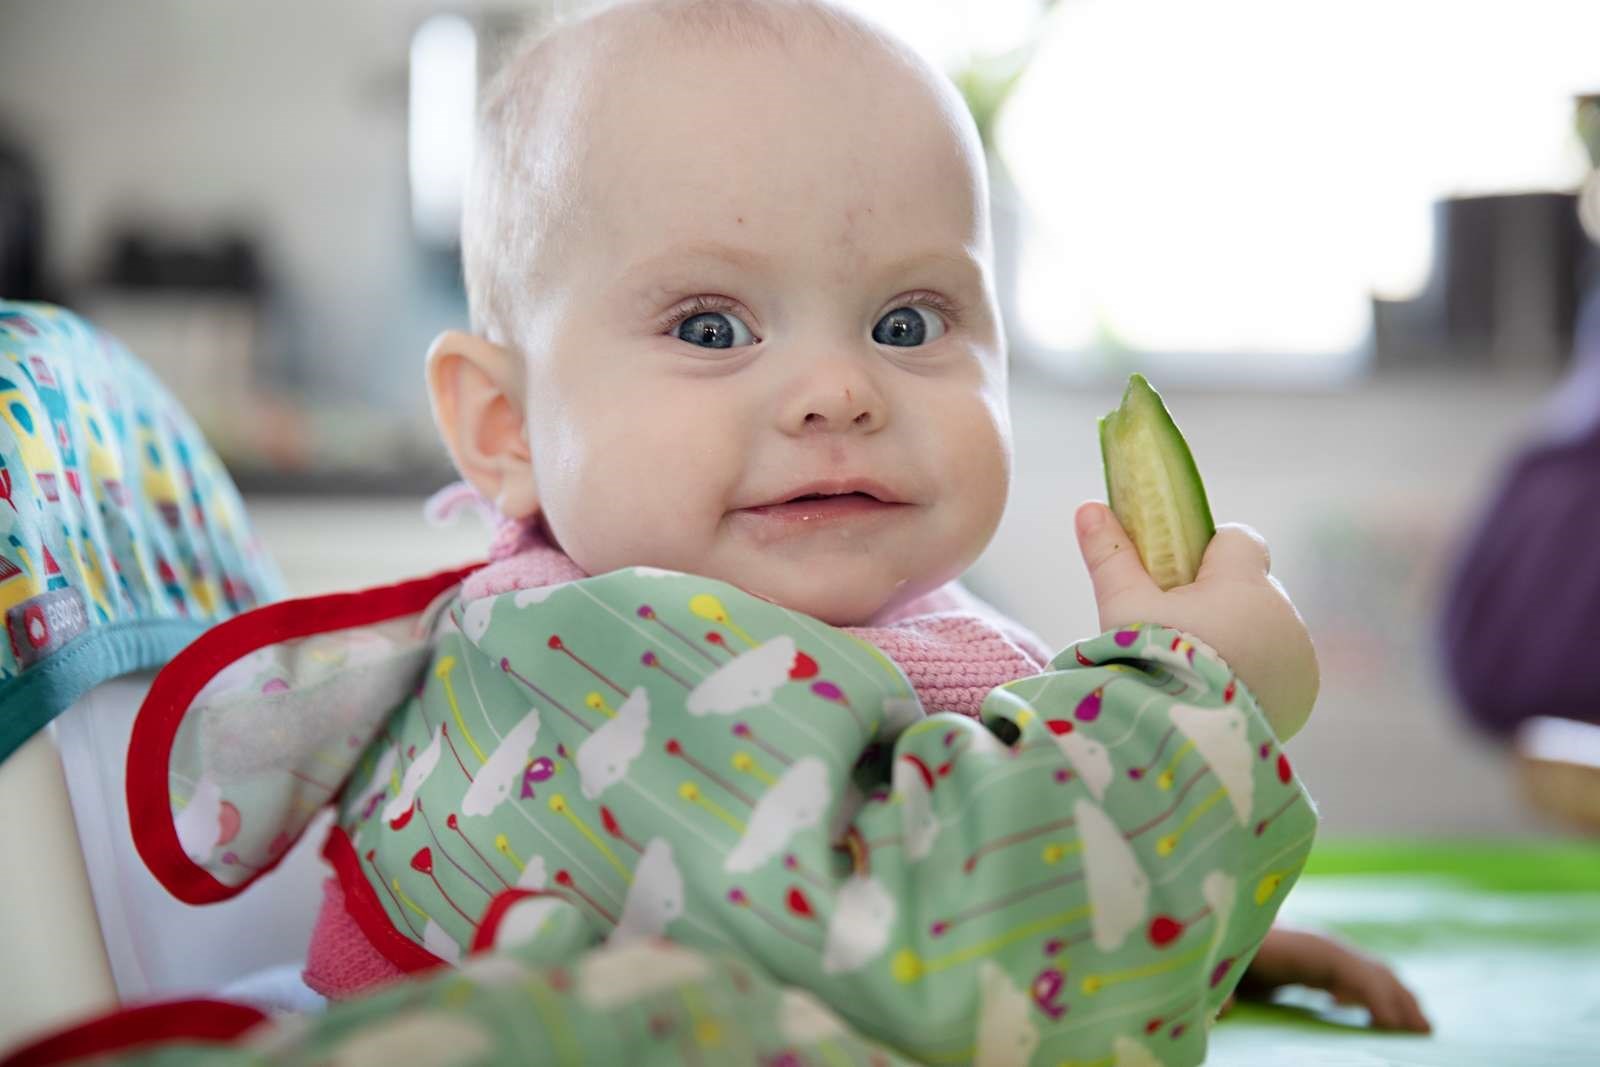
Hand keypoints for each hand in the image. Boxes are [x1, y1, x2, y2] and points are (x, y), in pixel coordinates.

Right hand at [1074, 502, 1318, 739]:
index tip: (1179, 579)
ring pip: (1264, 627)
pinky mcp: (1301, 692)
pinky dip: (1256, 673)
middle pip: (1250, 588)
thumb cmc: (1152, 662)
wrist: (1185, 740)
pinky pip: (1279, 666)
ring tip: (1197, 670)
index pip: (1240, 540)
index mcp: (1244, 583)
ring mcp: (1298, 656)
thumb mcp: (1122, 606)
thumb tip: (1088, 508)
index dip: (1209, 553)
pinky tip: (1222, 694)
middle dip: (1221, 602)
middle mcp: (1282, 614)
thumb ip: (1111, 554)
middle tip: (1178, 634)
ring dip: (1240, 638)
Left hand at [1232, 925, 1431, 1032]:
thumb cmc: (1214, 942)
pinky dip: (1375, 995)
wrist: (1211, 919)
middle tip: (1423, 1032)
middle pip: (1366, 968)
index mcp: (1293, 942)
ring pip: (1366, 972)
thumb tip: (1221, 1008)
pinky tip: (1378, 1020)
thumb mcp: (1216, 960)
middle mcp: (1313, 943)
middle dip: (1397, 998)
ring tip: (1418, 1027)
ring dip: (1394, 996)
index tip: (1390, 1024)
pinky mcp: (1310, 964)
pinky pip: (1354, 978)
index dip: (1370, 992)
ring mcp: (1316, 952)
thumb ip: (1218, 984)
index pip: (1344, 965)